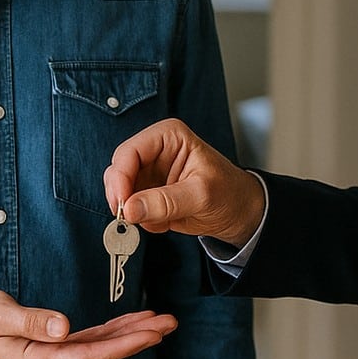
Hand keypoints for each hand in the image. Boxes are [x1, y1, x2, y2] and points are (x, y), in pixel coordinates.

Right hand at [0, 288, 176, 358]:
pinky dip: (100, 335)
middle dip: (137, 337)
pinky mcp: (32, 354)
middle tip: (171, 322)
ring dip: (123, 335)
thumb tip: (63, 330)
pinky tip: (117, 328)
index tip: (156, 331)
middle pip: (99, 354)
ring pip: (91, 349)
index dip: (127, 343)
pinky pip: (75, 346)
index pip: (91, 355)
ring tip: (154, 319)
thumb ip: (27, 323)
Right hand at [104, 117, 264, 247]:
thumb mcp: (201, 195)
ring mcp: (149, 173)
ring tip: (160, 221)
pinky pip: (131, 208)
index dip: (120, 178)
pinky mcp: (147, 192)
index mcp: (168, 136)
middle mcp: (154, 151)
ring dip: (134, 211)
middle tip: (130, 218)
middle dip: (123, 197)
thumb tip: (130, 209)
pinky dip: (143, 220)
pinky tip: (165, 222)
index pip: (130, 152)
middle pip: (118, 170)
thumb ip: (165, 202)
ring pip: (120, 191)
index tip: (123, 205)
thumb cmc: (228, 192)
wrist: (239, 211)